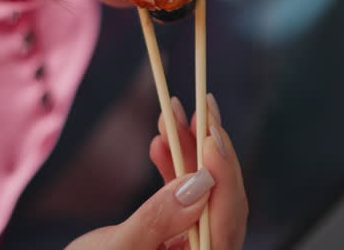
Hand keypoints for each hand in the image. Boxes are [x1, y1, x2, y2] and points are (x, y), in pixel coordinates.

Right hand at [65, 94, 247, 249]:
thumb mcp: (118, 249)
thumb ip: (157, 219)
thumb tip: (199, 185)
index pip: (225, 221)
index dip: (224, 175)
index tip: (212, 135)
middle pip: (219, 201)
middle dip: (209, 152)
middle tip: (202, 108)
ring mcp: (189, 246)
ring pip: (202, 193)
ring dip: (188, 152)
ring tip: (172, 115)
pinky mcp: (175, 237)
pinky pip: (182, 198)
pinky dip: (171, 170)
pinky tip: (158, 144)